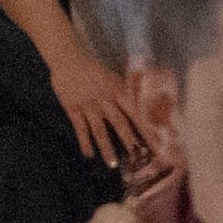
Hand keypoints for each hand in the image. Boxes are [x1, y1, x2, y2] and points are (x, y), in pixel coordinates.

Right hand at [40, 41, 153, 172]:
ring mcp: (88, 104)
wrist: (68, 57)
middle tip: (138, 158)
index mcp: (117, 90)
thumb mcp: (112, 77)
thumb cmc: (93, 68)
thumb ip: (124, 92)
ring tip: (113, 164)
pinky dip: (84, 142)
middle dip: (129, 141)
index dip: (145, 127)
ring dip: (106, 147)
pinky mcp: (72, 108)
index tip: (155, 141)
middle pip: (119, 123)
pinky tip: (88, 155)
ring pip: (99, 130)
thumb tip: (142, 108)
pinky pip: (80, 128)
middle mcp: (104, 98)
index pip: (135, 112)